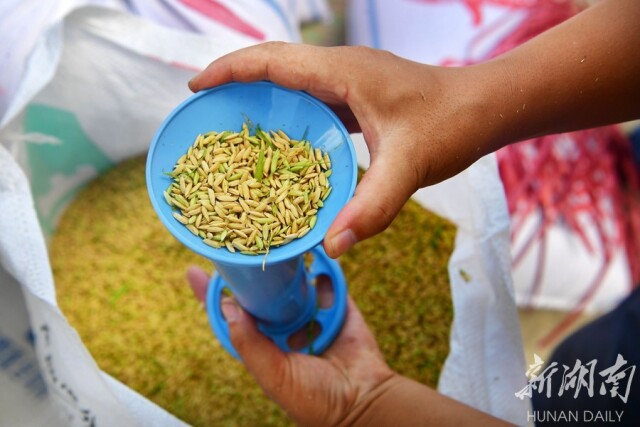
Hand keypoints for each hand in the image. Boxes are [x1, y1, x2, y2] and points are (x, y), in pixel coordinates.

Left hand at [187, 266, 511, 425]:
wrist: (363, 399)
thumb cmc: (315, 399)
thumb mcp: (274, 374)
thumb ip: (249, 343)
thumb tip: (226, 306)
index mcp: (263, 345)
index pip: (232, 316)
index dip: (211, 296)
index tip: (194, 271)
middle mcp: (283, 327)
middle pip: (260, 294)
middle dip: (249, 274)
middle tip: (236, 245)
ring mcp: (311, 315)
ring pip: (292, 284)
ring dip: (285, 267)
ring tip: (274, 245)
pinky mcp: (337, 306)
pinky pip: (326, 281)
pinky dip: (322, 269)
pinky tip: (314, 253)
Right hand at [188, 44, 494, 257]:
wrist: (486, 107)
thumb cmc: (451, 124)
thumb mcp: (409, 165)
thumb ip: (372, 206)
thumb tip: (332, 247)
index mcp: (342, 72)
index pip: (272, 61)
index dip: (230, 70)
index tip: (197, 87)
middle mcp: (341, 69)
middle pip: (275, 64)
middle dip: (236, 78)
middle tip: (206, 106)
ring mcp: (351, 79)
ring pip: (293, 79)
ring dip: (262, 94)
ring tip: (234, 122)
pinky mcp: (361, 95)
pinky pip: (313, 97)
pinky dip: (290, 112)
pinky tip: (284, 139)